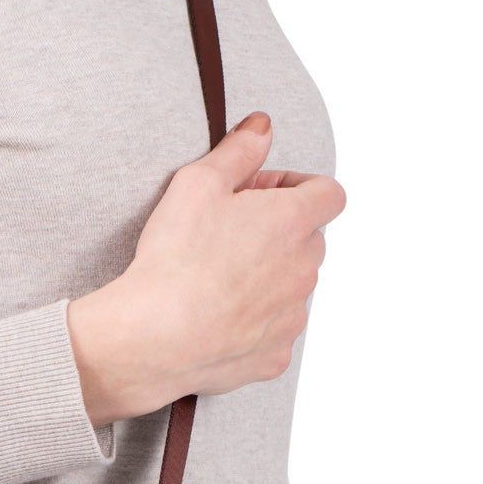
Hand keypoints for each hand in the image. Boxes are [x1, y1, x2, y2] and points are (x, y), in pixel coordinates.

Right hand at [67, 114, 345, 425]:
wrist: (154, 337)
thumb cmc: (174, 260)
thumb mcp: (198, 183)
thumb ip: (238, 151)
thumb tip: (262, 127)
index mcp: (293, 222)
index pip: (328, 193)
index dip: (297, 187)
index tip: (261, 193)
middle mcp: (304, 270)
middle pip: (309, 240)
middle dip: (278, 232)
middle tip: (229, 234)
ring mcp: (292, 316)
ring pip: (292, 288)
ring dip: (267, 278)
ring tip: (217, 280)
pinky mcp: (275, 356)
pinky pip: (275, 332)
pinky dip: (254, 324)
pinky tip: (216, 318)